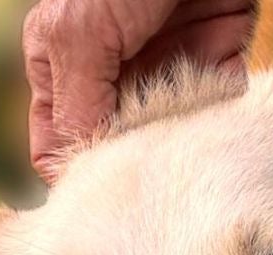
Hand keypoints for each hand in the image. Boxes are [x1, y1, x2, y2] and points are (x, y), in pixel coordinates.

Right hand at [23, 0, 251, 181]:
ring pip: (165, 141)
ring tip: (177, 146)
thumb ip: (75, 105)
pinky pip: (212, 115)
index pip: (57, 143)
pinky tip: (212, 121)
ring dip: (173, 149)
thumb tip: (72, 174)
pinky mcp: (214, 67)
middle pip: (114, 149)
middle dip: (130, 166)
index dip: (74, 176)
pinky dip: (215, 123)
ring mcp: (163, 71)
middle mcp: (112, 74)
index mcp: (61, 64)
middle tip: (144, 180)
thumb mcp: (80, 34)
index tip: (96, 203)